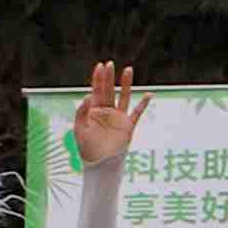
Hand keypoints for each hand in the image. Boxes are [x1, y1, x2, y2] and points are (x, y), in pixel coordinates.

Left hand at [67, 62, 151, 178]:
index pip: (96, 91)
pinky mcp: (128, 126)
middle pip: (109, 90)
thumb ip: (81, 113)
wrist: (100, 164)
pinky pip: (138, 112)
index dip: (98, 78)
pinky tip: (149, 94)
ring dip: (126, 83)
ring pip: (123, 96)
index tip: (100, 66)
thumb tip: (87, 96)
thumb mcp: (79, 130)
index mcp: (94, 111)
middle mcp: (107, 111)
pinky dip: (143, 104)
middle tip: (110, 63)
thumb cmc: (88, 148)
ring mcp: (118, 117)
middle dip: (109, 77)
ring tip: (128, 69)